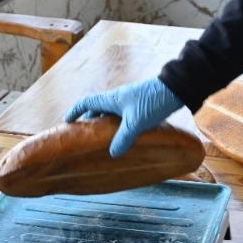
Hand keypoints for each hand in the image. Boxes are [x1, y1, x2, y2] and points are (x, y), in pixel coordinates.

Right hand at [64, 77, 183, 157]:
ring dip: (104, 125)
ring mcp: (128, 102)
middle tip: (84, 136)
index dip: (75, 111)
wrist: (175, 89)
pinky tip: (123, 138)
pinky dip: (117, 127)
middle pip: (97, 109)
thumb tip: (112, 153)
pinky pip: (122, 117)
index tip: (67, 122)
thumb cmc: (152, 101)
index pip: (86, 102)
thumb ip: (123, 138)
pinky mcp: (139, 107)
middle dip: (89, 121)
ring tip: (102, 141)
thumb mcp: (136, 122)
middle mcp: (117, 99)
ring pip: (110, 114)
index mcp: (111, 99)